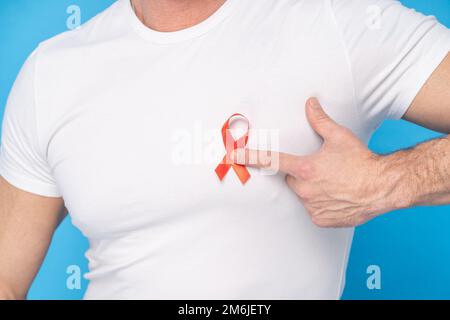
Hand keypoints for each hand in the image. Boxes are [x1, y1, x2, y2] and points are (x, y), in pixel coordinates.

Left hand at [232, 98, 411, 227]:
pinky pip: (314, 210)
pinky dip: (321, 204)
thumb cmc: (362, 162)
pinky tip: (337, 197)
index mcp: (305, 168)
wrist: (383, 187)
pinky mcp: (321, 219)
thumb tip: (310, 104)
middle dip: (302, 174)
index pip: (271, 160)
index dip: (251, 157)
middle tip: (323, 170)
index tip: (234, 156)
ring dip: (312, 190)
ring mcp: (312, 206)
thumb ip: (320, 120)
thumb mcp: (340, 136)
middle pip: (292, 180)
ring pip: (303, 195)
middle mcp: (305, 189)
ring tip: (334, 183)